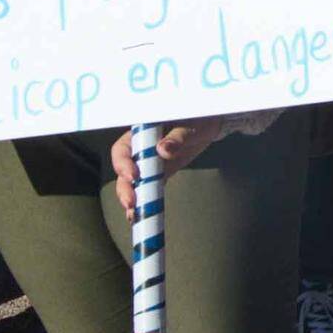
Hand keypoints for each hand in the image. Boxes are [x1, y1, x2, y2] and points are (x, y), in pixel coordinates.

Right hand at [106, 120, 231, 226]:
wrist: (210, 122)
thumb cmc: (198, 117)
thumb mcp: (190, 124)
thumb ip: (176, 136)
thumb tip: (163, 150)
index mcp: (142, 130)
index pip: (123, 147)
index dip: (123, 162)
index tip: (133, 176)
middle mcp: (141, 147)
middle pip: (124, 169)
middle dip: (125, 187)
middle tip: (131, 202)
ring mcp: (150, 161)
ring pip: (134, 182)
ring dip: (132, 198)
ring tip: (134, 215)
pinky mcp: (161, 172)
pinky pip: (150, 187)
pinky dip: (146, 201)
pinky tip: (141, 215)